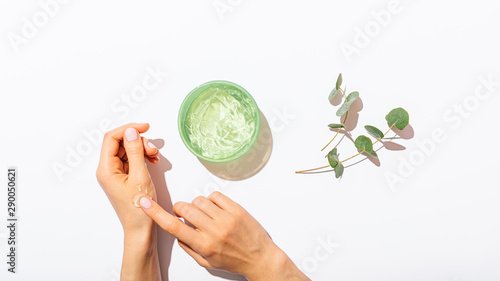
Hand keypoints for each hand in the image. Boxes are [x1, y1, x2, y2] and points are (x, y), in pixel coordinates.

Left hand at [96, 123, 160, 280]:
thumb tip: (131, 132)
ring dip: (142, 148)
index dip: (128, 129)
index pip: (112, 138)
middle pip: (120, 143)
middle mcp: (107, 170)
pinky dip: (142, 156)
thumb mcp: (140, 176)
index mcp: (106, 169)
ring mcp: (115, 173)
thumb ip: (135, 151)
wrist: (140, 229)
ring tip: (155, 156)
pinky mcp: (124, 177)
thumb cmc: (139, 209)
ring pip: (127, 150)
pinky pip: (131, 159)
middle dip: (138, 141)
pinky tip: (152, 161)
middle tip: (153, 149)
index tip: (145, 127)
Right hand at [138, 191, 309, 280]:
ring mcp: (226, 218)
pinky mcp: (237, 209)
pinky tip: (217, 210)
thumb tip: (176, 230)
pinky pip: (215, 195)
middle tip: (186, 215)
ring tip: (207, 216)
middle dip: (180, 209)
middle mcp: (214, 230)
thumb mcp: (206, 262)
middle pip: (185, 208)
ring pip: (199, 200)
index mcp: (203, 245)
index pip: (173, 226)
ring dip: (197, 206)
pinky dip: (212, 200)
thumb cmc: (233, 261)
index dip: (156, 213)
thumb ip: (188, 247)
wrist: (260, 258)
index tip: (144, 203)